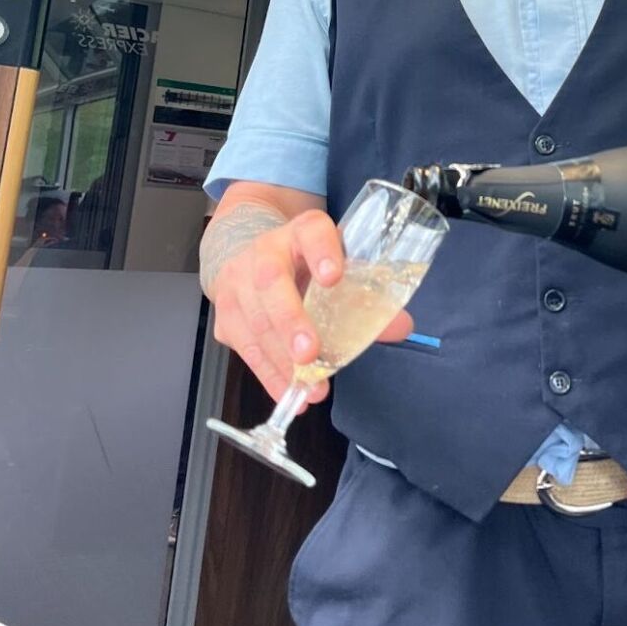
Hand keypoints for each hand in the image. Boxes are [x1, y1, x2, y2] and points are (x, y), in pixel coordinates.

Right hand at [210, 209, 411, 405]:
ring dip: (282, 360)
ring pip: (255, 321)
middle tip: (310, 352)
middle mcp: (264, 252)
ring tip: (311, 388)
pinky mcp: (226, 317)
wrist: (249, 258)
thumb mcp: (334, 264)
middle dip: (290, 320)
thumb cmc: (302, 263)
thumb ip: (367, 293)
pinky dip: (269, 375)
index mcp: (300, 232)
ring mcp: (238, 284)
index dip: (322, 252)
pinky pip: (246, 349)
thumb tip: (400, 327)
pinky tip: (290, 393)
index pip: (312, 232)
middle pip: (271, 282)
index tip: (333, 277)